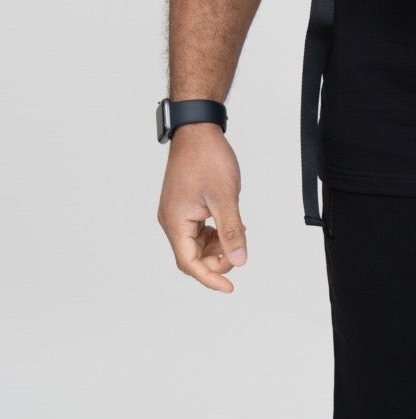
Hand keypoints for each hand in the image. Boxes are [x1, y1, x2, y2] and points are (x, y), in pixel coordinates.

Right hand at [157, 124, 246, 292]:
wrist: (197, 130)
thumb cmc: (206, 158)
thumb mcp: (225, 197)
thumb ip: (232, 231)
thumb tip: (239, 260)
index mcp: (175, 222)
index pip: (189, 263)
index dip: (210, 278)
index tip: (229, 288)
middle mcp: (171, 221)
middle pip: (193, 257)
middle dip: (217, 259)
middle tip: (240, 249)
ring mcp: (177, 214)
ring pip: (197, 245)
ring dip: (218, 246)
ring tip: (238, 233)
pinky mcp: (185, 207)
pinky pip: (199, 231)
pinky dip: (216, 233)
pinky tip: (232, 225)